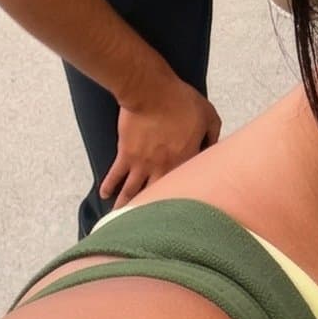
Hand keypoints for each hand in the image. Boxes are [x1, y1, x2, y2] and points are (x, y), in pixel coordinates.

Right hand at [102, 77, 220, 208]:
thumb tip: (213, 147)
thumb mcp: (208, 115)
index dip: (185, 198)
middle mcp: (162, 168)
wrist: (152, 92)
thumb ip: (214, 134)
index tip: (184, 212)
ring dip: (126, 207)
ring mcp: (142, 163)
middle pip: (157, 195)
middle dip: (153, 212)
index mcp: (185, 160)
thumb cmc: (182, 101)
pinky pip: (115, 174)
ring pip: (133, 191)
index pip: (186, 185)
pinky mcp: (125, 154)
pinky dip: (109, 186)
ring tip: (121, 219)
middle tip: (148, 226)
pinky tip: (104, 195)